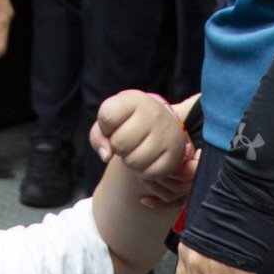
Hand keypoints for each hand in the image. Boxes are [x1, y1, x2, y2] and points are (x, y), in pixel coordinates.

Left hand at [92, 90, 199, 207]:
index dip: (105, 127)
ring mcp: (167, 134)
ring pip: (134, 162)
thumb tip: (106, 155)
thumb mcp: (110, 121)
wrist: (162, 126)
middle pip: (119, 143)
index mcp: (135, 100)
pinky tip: (149, 159)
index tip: (114, 124)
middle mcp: (154, 114)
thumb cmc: (128, 123)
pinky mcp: (175, 154)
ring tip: (138, 149)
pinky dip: (145, 172)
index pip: (108, 116)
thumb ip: (98, 136)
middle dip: (118, 147)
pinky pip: (150, 173)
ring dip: (131, 161)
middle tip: (127, 141)